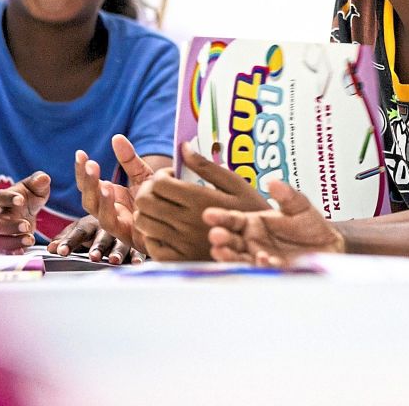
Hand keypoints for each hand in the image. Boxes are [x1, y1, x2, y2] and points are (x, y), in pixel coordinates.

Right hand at [0, 171, 49, 253]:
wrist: (24, 209)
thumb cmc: (28, 195)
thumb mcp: (35, 186)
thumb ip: (39, 181)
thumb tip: (43, 178)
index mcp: (3, 199)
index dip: (6, 198)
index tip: (20, 200)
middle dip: (8, 226)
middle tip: (27, 225)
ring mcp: (1, 232)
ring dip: (12, 242)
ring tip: (30, 239)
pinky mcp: (8, 242)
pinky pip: (5, 251)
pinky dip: (14, 252)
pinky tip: (24, 252)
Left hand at [46, 215, 143, 264]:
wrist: (122, 213)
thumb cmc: (95, 227)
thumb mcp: (80, 229)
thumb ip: (66, 238)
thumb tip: (50, 248)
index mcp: (90, 223)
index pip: (78, 232)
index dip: (70, 241)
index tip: (61, 251)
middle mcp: (107, 227)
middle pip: (101, 237)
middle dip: (97, 247)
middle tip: (93, 257)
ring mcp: (122, 233)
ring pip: (120, 242)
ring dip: (117, 251)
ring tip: (113, 260)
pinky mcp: (136, 241)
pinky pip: (137, 247)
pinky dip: (137, 255)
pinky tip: (136, 262)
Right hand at [74, 134, 154, 253]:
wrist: (180, 223)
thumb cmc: (161, 201)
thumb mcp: (145, 176)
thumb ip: (129, 160)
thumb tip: (116, 137)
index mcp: (111, 197)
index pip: (89, 184)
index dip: (82, 170)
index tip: (80, 154)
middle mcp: (111, 211)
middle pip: (89, 198)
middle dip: (86, 181)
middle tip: (89, 163)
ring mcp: (118, 224)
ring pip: (97, 212)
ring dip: (96, 194)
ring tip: (98, 177)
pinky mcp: (128, 236)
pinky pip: (112, 224)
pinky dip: (108, 209)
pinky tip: (110, 192)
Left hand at [133, 142, 270, 260]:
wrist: (265, 249)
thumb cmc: (250, 210)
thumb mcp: (235, 183)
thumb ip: (206, 165)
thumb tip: (183, 147)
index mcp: (200, 200)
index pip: (158, 183)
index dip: (161, 175)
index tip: (173, 176)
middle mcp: (187, 223)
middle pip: (144, 202)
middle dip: (149, 190)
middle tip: (163, 190)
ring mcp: (181, 244)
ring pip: (143, 223)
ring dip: (149, 211)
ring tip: (165, 208)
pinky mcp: (179, 260)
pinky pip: (151, 245)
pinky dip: (153, 234)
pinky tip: (168, 228)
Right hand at [204, 180, 343, 266]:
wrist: (328, 246)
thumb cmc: (310, 224)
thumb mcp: (300, 205)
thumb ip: (287, 195)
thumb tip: (274, 182)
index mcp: (253, 223)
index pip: (232, 220)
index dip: (220, 217)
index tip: (209, 214)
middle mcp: (251, 242)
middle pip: (230, 241)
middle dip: (221, 239)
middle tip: (215, 236)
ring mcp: (259, 259)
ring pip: (239, 259)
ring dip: (230, 257)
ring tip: (223, 252)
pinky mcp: (271, 273)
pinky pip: (262, 271)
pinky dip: (260, 267)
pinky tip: (262, 260)